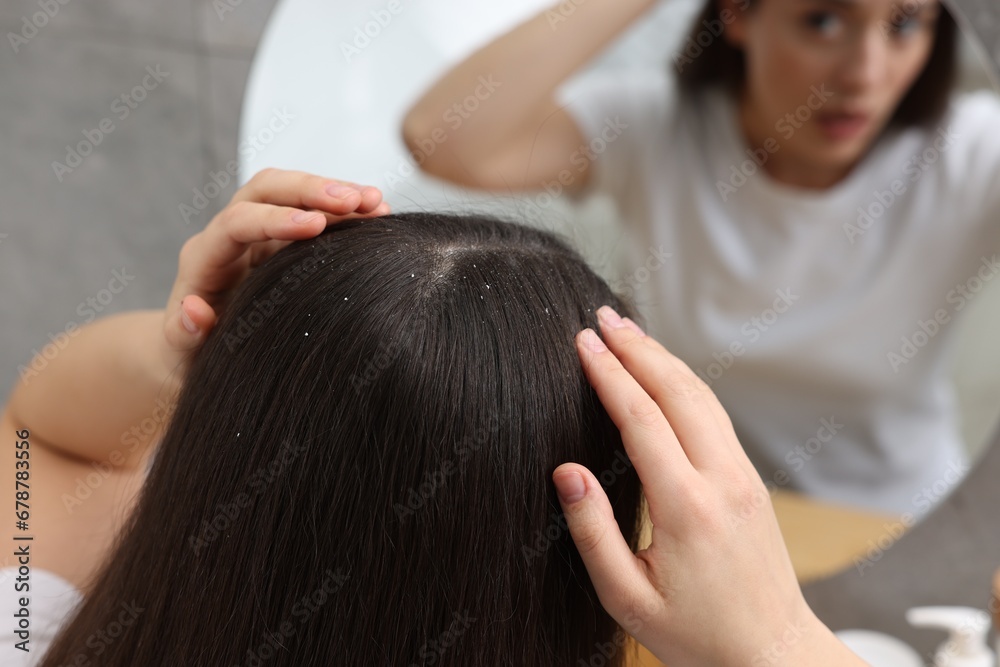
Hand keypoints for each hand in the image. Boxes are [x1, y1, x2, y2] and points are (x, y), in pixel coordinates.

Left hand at [159, 168, 390, 380]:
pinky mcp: (284, 240)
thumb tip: (195, 309)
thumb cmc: (189, 357)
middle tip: (354, 200)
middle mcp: (230, 236)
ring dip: (334, 191)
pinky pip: (313, 210)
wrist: (197, 353)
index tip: (315, 224)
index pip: (236, 223)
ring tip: (375, 203)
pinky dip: (344, 209)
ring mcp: (259, 234)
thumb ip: (182, 335)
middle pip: (266, 189)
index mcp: (204, 260)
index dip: (275, 219)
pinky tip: (376, 213)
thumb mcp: (181, 355)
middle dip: (310, 189)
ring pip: (293, 191)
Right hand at [552, 306, 853, 666]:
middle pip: (677, 392)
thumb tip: (567, 473)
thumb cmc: (697, 636)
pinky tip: (665, 374)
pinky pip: (715, 415)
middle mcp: (721, 480)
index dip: (608, 375)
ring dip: (663, 358)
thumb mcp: (627, 598)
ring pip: (702, 397)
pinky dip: (685, 383)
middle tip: (602, 317)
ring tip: (628, 332)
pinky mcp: (749, 481)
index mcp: (687, 507)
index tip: (582, 344)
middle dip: (637, 348)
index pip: (641, 419)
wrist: (772, 652)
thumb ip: (593, 533)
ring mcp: (742, 476)